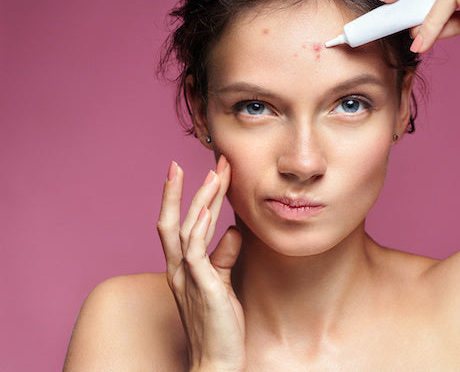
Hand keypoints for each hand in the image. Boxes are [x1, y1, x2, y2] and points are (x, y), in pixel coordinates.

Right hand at [157, 156, 244, 371]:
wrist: (218, 360)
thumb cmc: (221, 324)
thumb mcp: (223, 283)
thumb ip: (224, 256)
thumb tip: (231, 230)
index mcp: (181, 268)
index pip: (178, 225)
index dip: (186, 198)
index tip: (201, 174)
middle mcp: (178, 269)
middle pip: (172, 220)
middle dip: (183, 189)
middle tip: (203, 163)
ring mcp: (186, 276)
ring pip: (185, 228)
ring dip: (200, 198)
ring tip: (214, 174)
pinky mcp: (201, 284)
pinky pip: (196, 249)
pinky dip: (200, 225)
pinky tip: (210, 207)